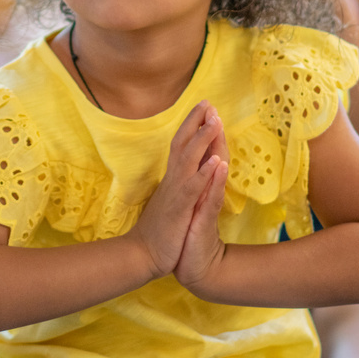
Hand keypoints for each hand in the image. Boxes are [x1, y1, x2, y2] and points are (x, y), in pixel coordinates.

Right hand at [126, 103, 223, 279]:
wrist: (142, 255)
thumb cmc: (159, 229)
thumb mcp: (172, 202)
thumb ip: (180, 184)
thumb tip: (188, 169)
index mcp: (172, 179)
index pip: (181, 145)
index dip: (192, 125)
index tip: (204, 107)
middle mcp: (172, 180)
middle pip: (183, 144)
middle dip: (196, 122)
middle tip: (208, 102)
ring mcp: (174, 193)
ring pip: (188, 160)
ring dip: (202, 139)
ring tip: (215, 121)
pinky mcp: (178, 209)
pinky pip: (192, 188)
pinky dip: (204, 173)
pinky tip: (216, 160)